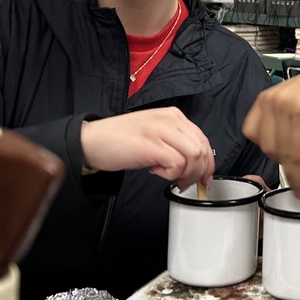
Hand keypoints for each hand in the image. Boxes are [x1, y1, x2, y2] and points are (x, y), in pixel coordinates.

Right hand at [80, 108, 215, 189]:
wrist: (91, 141)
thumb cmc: (120, 140)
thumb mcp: (155, 135)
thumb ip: (175, 142)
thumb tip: (195, 164)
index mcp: (173, 116)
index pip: (203, 139)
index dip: (207, 163)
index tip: (204, 178)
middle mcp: (170, 120)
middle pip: (202, 148)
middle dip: (198, 172)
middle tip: (185, 183)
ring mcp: (160, 131)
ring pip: (194, 156)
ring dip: (185, 173)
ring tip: (167, 176)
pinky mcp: (150, 145)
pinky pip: (176, 163)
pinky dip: (170, 174)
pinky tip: (155, 171)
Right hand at [242, 66, 299, 198]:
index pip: (297, 156)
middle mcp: (283, 104)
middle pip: (279, 153)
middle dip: (293, 169)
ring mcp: (269, 100)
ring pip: (265, 146)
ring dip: (280, 156)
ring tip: (297, 149)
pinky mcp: (261, 100)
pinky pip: (253, 132)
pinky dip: (264, 141)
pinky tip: (280, 139)